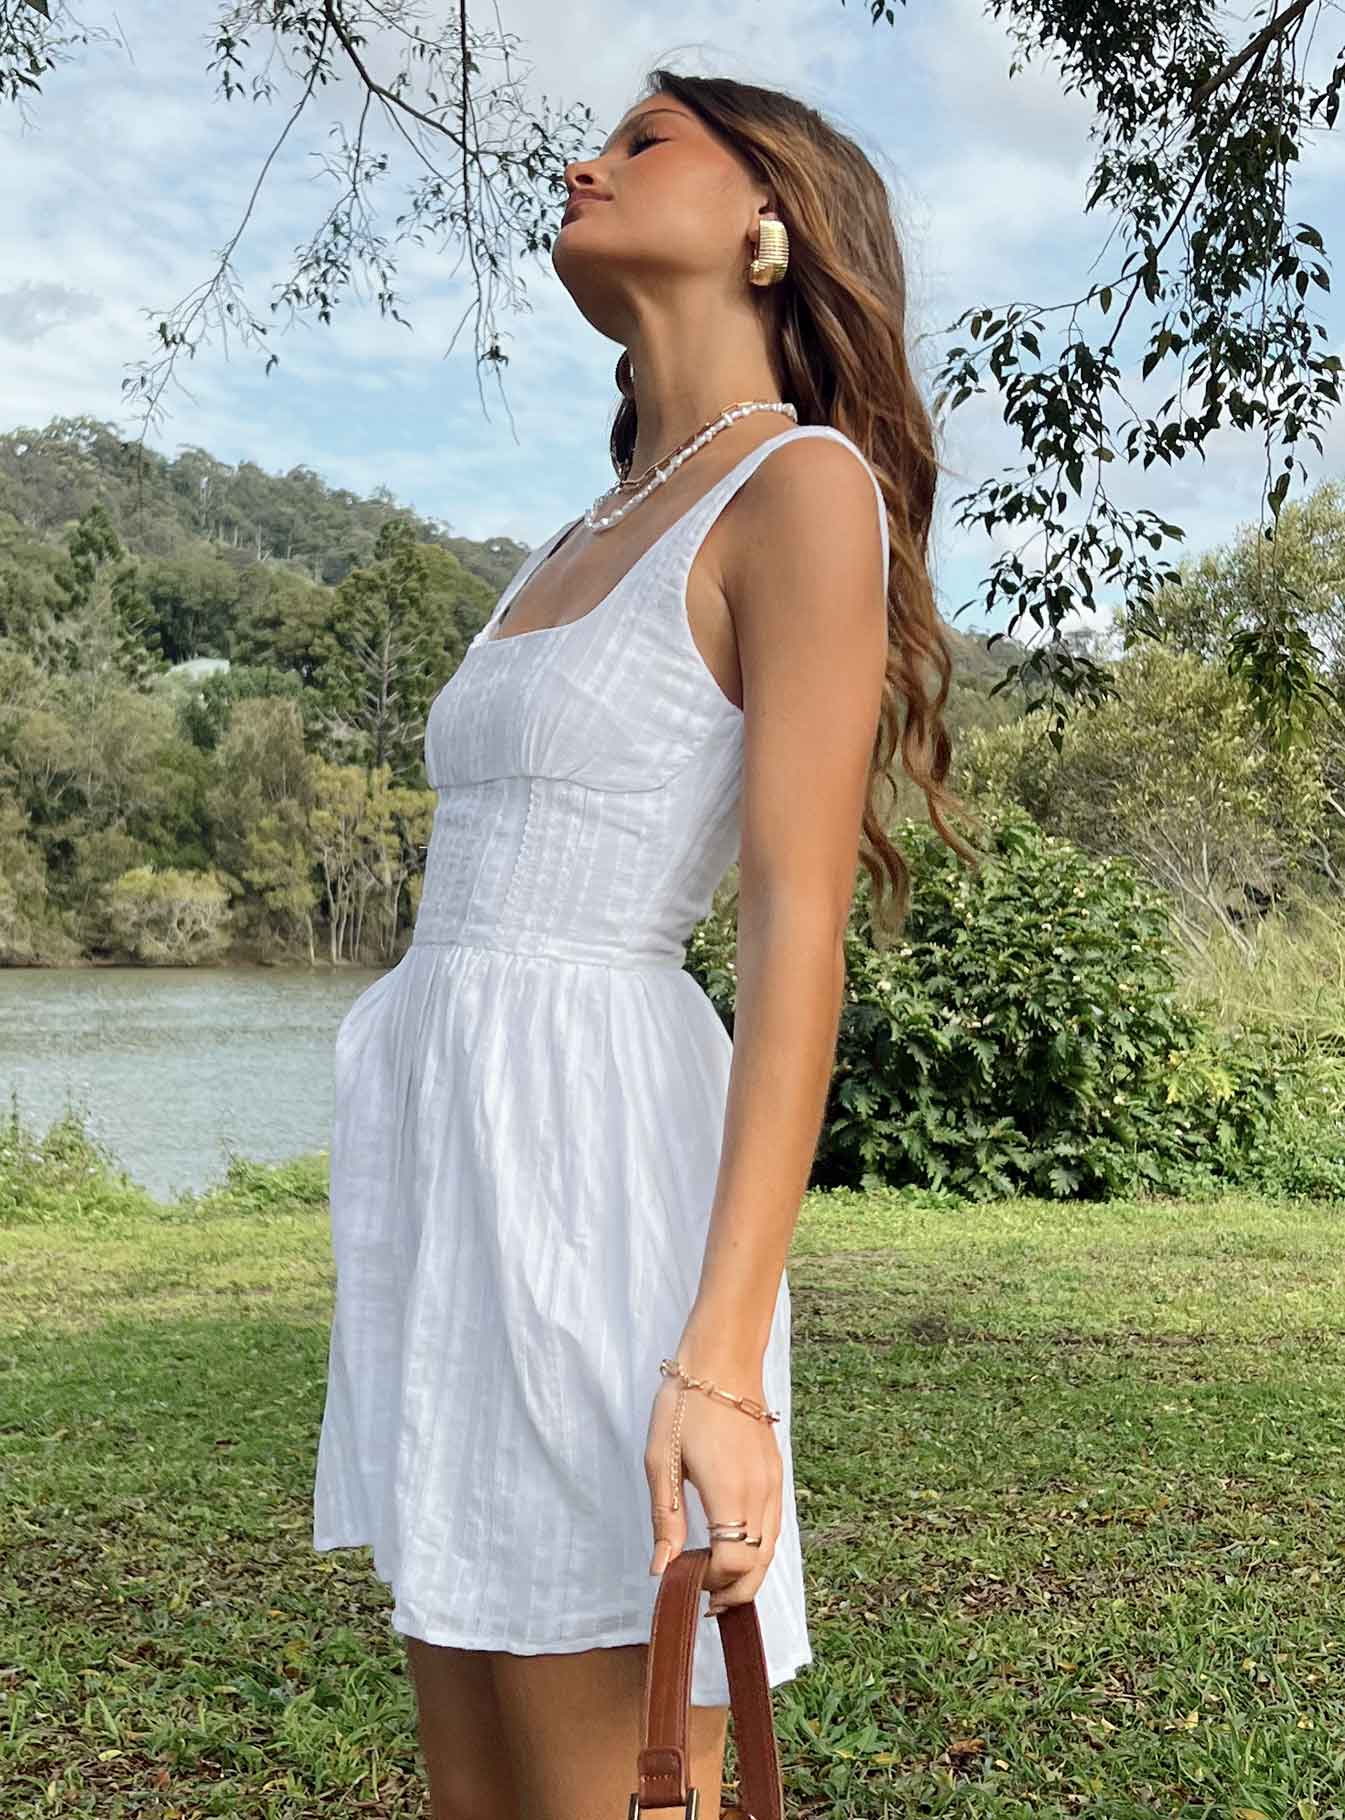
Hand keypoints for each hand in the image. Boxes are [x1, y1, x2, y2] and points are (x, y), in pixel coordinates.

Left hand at [643, 1363, 782, 1617]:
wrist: (723, 1361)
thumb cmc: (685, 1405)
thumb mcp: (660, 1460)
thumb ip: (665, 1519)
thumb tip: (661, 1569)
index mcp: (730, 1492)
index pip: (732, 1563)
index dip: (710, 1583)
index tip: (685, 1579)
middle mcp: (761, 1494)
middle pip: (758, 1567)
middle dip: (733, 1592)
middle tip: (704, 1599)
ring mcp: (774, 1484)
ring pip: (770, 1550)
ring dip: (747, 1573)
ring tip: (716, 1580)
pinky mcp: (777, 1474)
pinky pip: (774, 1526)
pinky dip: (757, 1549)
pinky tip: (733, 1546)